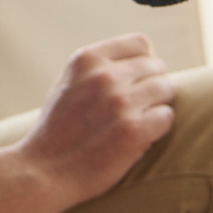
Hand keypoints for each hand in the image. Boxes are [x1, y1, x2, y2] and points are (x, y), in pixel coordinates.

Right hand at [15, 33, 175, 212]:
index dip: (142, 63)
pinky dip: (158, 127)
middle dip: (151, 86)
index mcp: (86, 58)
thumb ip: (100, 67)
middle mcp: (104, 75)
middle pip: (156, 67)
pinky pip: (167, 117)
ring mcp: (120, 102)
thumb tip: (144, 60)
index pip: (140, 43)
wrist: (45, 169)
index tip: (135, 80)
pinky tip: (139, 136)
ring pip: (166, 90)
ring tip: (136, 120)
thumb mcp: (69, 82)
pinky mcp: (133, 130)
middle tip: (135, 107)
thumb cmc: (60, 127)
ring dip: (156, 106)